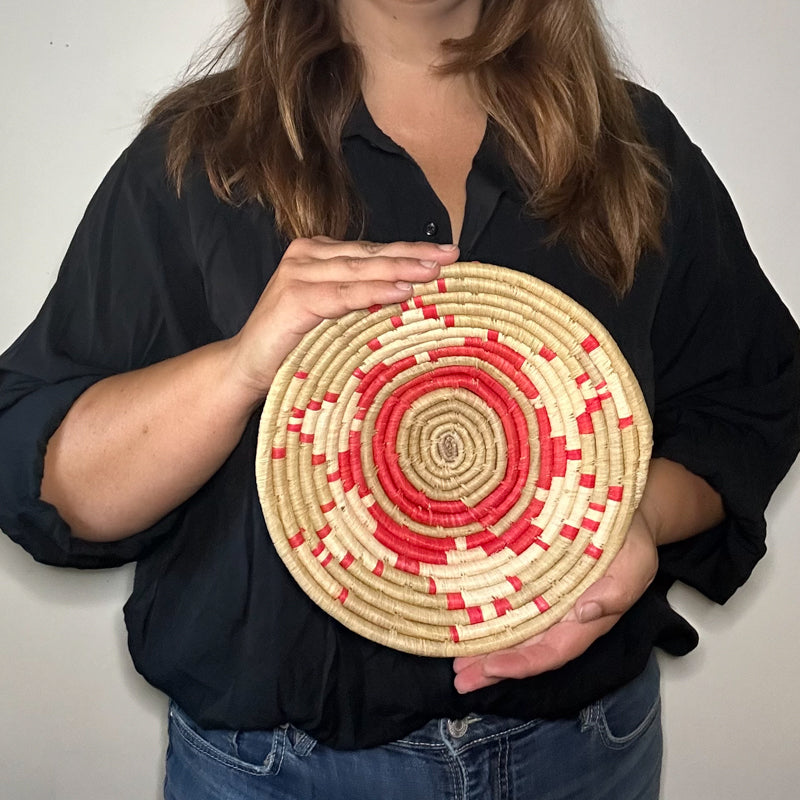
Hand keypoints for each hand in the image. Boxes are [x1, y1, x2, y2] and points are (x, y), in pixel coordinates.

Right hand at [227, 236, 459, 401]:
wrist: (246, 368)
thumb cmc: (294, 344)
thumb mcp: (333, 315)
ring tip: (433, 272)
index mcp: (319, 255)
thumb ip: (359, 297)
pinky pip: (344, 294)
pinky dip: (374, 293)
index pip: (373, 251)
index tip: (447, 254)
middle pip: (372, 254)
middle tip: (452, 256)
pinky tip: (401, 292)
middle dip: (414, 255)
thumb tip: (410, 293)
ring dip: (400, 270)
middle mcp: (308, 256)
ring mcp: (299, 274)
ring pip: (361, 270)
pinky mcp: (295, 297)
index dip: (410, 251)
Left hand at [452, 510, 658, 692]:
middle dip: (493, 667)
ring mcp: (547, 600)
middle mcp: (563, 616)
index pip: (552, 650)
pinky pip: (509, 605)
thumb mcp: (637, 560)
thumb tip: (586, 613)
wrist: (623, 511)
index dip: (523, 663)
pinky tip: (465, 625)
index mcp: (588, 618)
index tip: (491, 668)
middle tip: (460, 679)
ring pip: (514, 632)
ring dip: (485, 650)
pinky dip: (487, 617)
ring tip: (456, 666)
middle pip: (526, 649)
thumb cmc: (629, 537)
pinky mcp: (533, 581)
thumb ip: (618, 591)